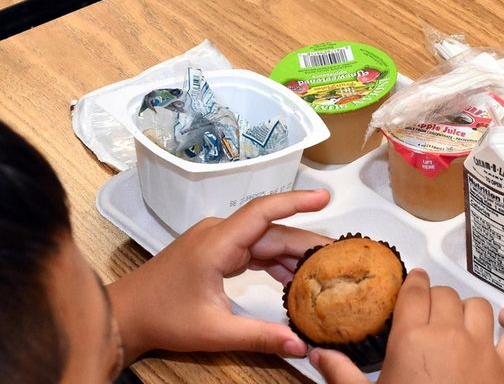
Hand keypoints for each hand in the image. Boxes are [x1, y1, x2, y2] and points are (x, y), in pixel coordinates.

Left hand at [107, 189, 331, 365]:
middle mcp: (219, 234)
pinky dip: (274, 262)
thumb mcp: (214, 331)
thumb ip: (260, 337)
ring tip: (323, 271)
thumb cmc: (162, 318)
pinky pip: (253, 250)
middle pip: (272, 231)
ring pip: (264, 240)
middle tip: (339, 257)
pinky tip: (292, 279)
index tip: (325, 197)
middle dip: (306, 243)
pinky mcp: (216, 252)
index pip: (263, 212)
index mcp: (217, 244)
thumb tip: (300, 346)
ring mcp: (217, 241)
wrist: (125, 315)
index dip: (296, 202)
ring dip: (291, 255)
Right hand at [310, 269, 503, 383]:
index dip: (414, 282)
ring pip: (478, 306)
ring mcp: (481, 349)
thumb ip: (342, 373)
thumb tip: (317, 355)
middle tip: (429, 309)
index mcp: (411, 338)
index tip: (415, 281)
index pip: (414, 292)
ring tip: (458, 317)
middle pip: (445, 295)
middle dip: (436, 298)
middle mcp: (448, 335)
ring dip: (467, 308)